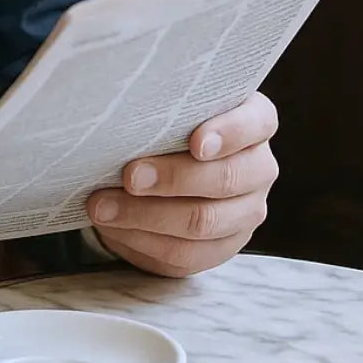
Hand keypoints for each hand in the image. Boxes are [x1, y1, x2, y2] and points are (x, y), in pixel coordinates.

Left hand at [86, 93, 279, 277]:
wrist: (157, 169)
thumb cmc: (163, 125)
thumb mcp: (166, 109)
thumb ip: (160, 109)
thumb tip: (120, 116)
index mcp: (254, 123)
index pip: (256, 123)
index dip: (229, 133)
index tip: (195, 143)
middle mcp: (258, 168)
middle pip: (225, 178)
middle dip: (173, 178)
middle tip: (130, 177)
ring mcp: (246, 211)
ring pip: (204, 221)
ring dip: (147, 215)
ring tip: (104, 207)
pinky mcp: (222, 247)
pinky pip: (186, 254)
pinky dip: (144, 241)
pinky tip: (114, 228)